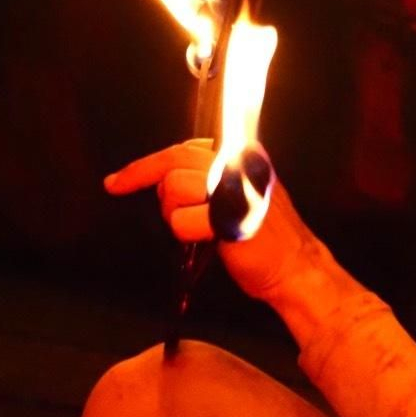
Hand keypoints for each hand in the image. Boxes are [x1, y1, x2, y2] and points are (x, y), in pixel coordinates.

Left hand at [104, 140, 317, 301]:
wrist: (296, 267)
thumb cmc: (267, 237)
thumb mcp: (243, 193)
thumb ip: (214, 176)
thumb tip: (170, 172)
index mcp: (242, 156)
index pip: (184, 149)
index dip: (146, 163)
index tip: (118, 179)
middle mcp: (240, 165)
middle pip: (174, 162)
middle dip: (144, 179)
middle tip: (134, 195)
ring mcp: (236, 189)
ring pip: (174, 188)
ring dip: (175, 214)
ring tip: (197, 229)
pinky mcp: (230, 217)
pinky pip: (184, 222)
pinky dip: (188, 235)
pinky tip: (207, 242)